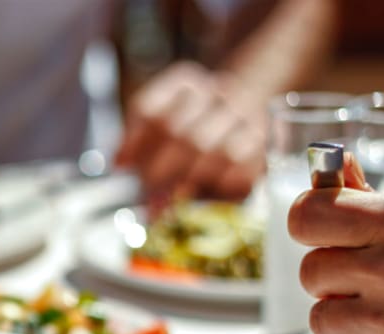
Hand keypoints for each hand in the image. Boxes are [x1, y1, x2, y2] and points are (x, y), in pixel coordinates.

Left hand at [116, 61, 265, 201]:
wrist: (247, 117)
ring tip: (171, 203)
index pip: (151, 111)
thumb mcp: (162, 123)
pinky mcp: (264, 142)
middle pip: (179, 133)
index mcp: (185, 81)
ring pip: (211, 150)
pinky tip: (207, 195)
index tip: (122, 167)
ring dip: (187, 182)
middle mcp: (217, 92)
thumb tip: (119, 162)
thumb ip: (137, 139)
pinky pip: (241, 166)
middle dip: (158, 171)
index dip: (133, 143)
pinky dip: (220, 185)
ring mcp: (245, 114)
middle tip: (147, 197)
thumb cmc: (195, 128)